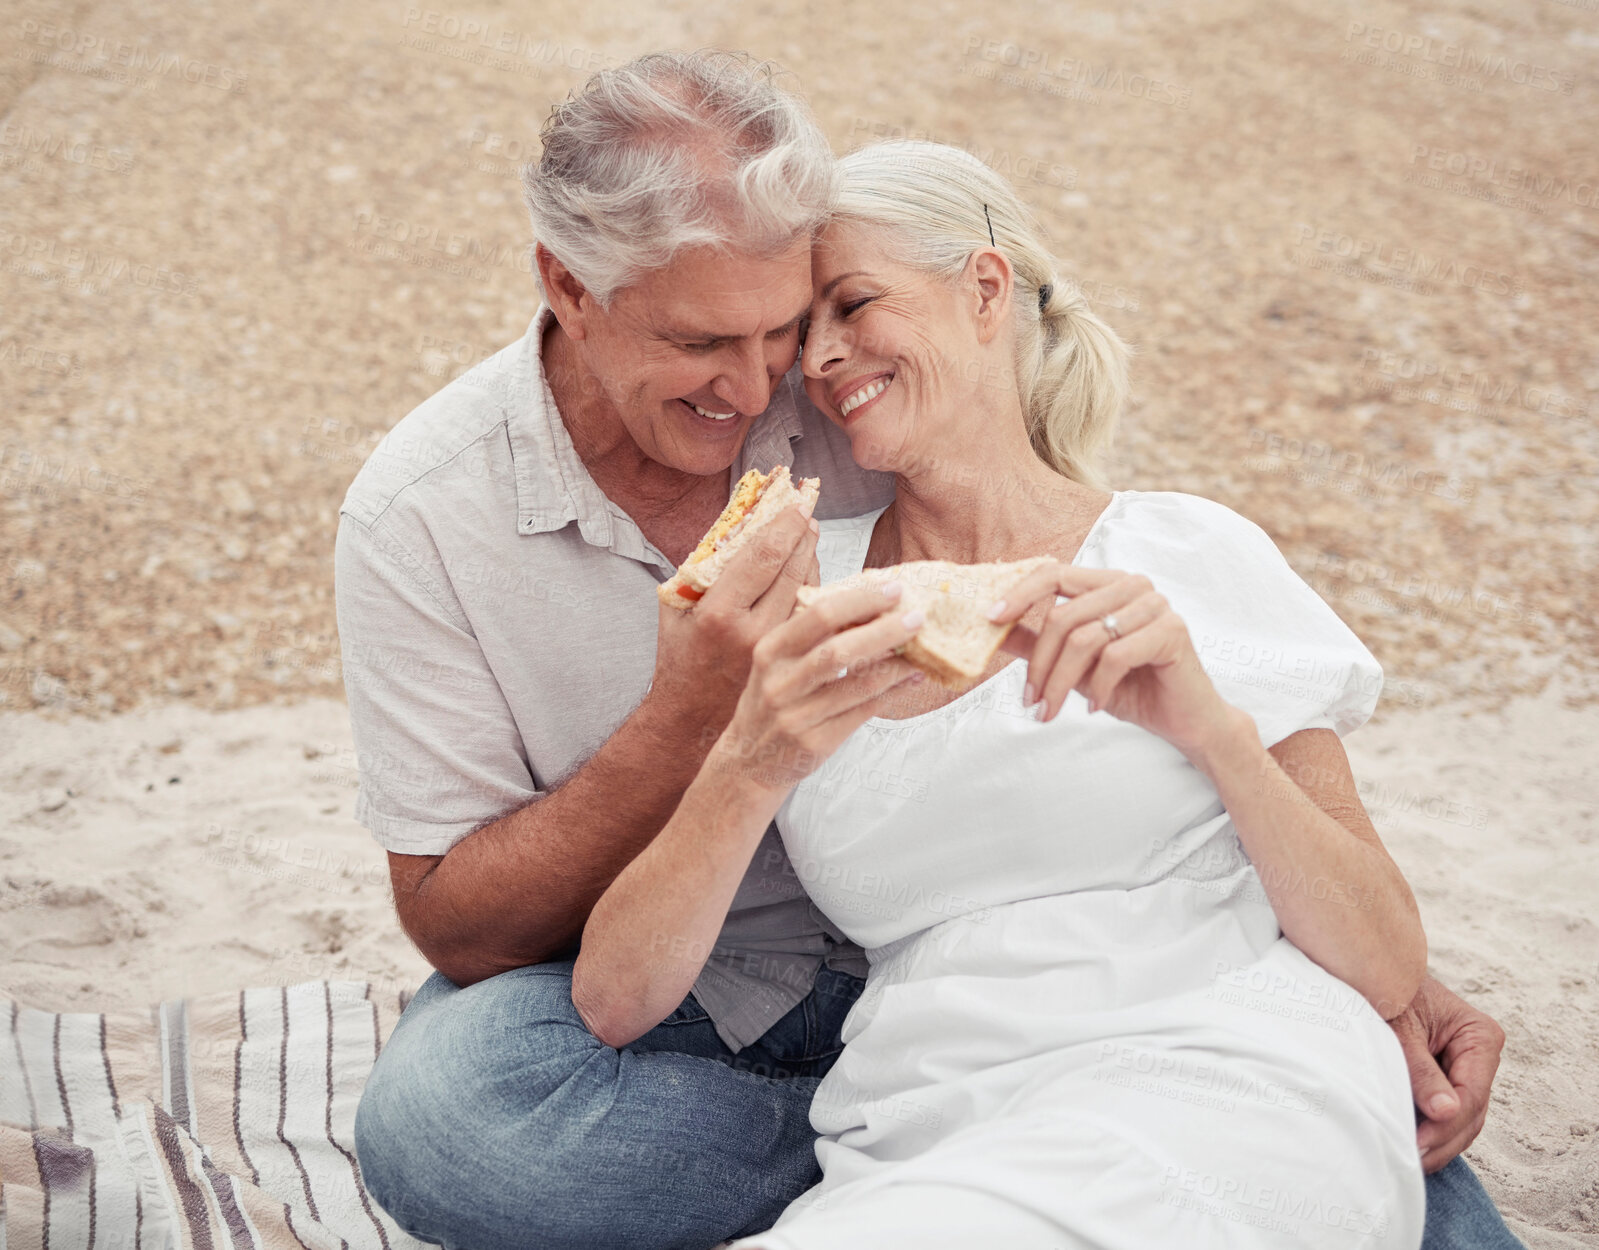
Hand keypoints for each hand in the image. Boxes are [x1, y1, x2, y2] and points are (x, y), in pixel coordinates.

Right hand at [650, 504, 821, 730]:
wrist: (692, 718)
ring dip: (814, 560)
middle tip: (810, 511)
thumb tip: (734, 523)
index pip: (762, 555)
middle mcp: (752, 631)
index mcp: (718, 612)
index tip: (798, 502)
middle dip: (804, 535)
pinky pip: (813, 618)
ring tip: (813, 536)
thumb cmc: (680, 657)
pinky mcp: (793, 665)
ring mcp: (777, 651)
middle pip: (792, 569)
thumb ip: (700, 566)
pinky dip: (818, 593)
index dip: (785, 524)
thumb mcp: (675, 606)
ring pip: (809, 592)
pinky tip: (815, 574)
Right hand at [711, 581, 926, 792]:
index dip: (860, 601)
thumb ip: (812, 636)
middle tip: (917, 616)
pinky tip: (910, 680)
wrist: (749, 760)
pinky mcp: (816, 742)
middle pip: (839, 649)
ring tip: (921, 651)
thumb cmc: (772, 703)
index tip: (892, 589)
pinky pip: (864, 711)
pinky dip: (893, 693)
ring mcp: (796, 715)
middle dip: (884, 630)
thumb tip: (870, 605)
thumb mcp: (777, 663)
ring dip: (897, 665)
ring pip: (858, 683)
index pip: (818, 616)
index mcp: (771, 651)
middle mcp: (780, 681)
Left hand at [988, 564, 1235, 758]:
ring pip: (1084, 639)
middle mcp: (1132, 585)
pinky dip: (1097, 688)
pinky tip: (1095, 707)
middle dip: (1039, 665)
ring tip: (1051, 711)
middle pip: (1063, 616)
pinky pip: (1114, 656)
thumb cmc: (1130, 688)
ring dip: (1061, 683)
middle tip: (1029, 701)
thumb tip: (991, 628)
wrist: (1184, 721)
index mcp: (1107, 583)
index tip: (989, 619)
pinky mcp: (1171, 630)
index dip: (1019, 593)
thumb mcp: (1074, 666)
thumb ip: (1038, 643)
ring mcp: (1155, 604)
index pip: (1054, 573)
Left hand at [1388, 976, 1506, 1172]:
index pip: (1471, 1094)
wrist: (1371, 973)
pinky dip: (1430, 1129)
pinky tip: (1409, 1143)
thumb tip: (1446, 1112)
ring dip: (1437, 1141)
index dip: (1447, 1124)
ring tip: (1408, 1157)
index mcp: (1480, 1036)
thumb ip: (1421, 1070)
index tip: (1419, 1144)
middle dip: (1442, 1140)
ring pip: (1461, 1119)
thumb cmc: (1386, 992)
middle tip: (1411, 1160)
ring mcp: (1467, 1069)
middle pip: (1470, 1113)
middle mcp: (1480, 1055)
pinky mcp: (1447, 1078)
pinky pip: (1445, 1112)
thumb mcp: (1400, 1029)